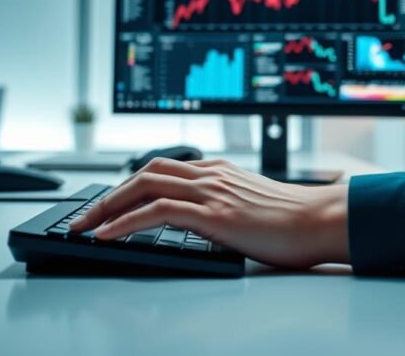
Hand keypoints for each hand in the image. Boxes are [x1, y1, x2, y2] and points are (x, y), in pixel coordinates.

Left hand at [69, 158, 348, 268]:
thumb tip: (202, 221)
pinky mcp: (212, 213)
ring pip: (143, 186)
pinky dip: (125, 221)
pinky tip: (107, 234)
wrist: (321, 220)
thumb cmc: (294, 220)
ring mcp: (210, 191)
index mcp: (218, 170)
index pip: (161, 169)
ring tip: (84, 226)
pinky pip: (155, 212)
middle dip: (108, 194)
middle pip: (144, 172)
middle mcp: (209, 174)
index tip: (106, 204)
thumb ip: (224, 204)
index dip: (128, 186)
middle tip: (83, 216)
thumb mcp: (251, 205)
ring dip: (106, 206)